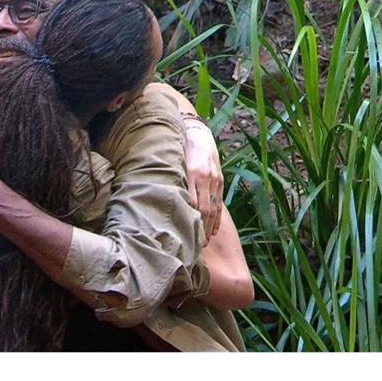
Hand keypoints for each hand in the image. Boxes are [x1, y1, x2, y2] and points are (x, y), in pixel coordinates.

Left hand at [183, 120, 222, 242]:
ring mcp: (214, 180)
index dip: (189, 219)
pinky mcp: (220, 180)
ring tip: (204, 242)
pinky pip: (219, 203)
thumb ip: (171, 180)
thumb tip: (161, 199)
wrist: (198, 135)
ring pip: (213, 208)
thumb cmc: (180, 150)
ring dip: (209, 227)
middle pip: (204, 209)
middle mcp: (205, 178)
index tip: (184, 234)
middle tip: (195, 246)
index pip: (191, 202)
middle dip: (200, 228)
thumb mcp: (174, 163)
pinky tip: (214, 231)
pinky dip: (217, 219)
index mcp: (192, 173)